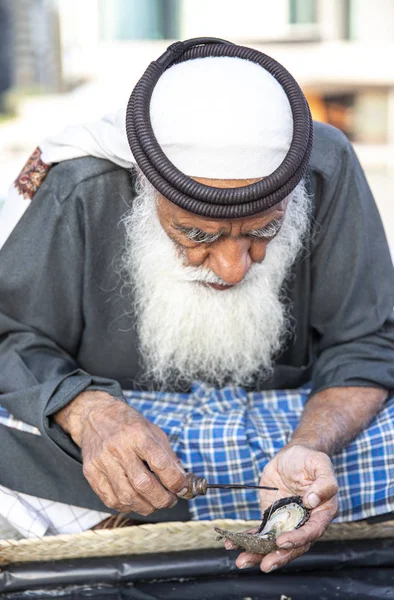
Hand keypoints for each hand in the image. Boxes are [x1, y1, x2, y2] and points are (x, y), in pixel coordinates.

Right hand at [54, 391, 187, 514]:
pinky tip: (135, 501)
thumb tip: (182, 481)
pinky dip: (127, 506)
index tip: (183, 488)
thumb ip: (168, 456)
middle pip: (143, 484)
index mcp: (137, 434)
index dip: (175, 481)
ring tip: (155, 503)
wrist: (96, 416)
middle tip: (170, 500)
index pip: (160, 463)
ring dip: (146, 507)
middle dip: (162, 499)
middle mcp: (118, 448)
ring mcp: (102, 461)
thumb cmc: (128, 424)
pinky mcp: (91, 473)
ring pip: (126, 496)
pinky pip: (110, 500)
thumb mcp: (153, 431)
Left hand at [226, 444, 337, 571]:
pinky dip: (248, 539)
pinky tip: (233, 543)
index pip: (311, 532)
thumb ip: (324, 482)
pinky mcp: (272, 517)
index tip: (282, 542)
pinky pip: (260, 532)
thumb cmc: (309, 459)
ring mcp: (287, 522)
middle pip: (293, 546)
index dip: (297, 539)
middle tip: (264, 565)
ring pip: (274, 543)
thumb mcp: (320, 463)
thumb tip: (312, 501)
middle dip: (278, 556)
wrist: (293, 455)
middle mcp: (305, 522)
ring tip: (241, 561)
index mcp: (322, 513)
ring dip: (258, 553)